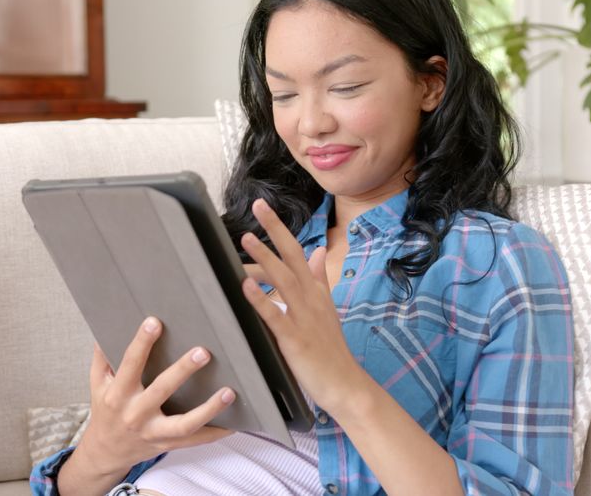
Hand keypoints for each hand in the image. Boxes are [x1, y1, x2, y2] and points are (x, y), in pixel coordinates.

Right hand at [71, 318, 235, 476]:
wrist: (105, 453)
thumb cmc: (106, 412)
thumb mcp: (97, 384)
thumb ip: (102, 357)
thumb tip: (106, 328)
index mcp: (118, 394)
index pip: (130, 364)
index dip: (141, 343)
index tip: (155, 322)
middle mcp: (135, 414)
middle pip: (161, 390)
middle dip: (182, 371)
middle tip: (203, 352)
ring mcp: (153, 432)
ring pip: (184, 423)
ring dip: (209, 408)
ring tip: (228, 392)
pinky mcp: (168, 444)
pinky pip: (195, 440)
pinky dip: (216, 433)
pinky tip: (235, 423)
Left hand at [239, 198, 367, 412]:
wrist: (345, 383)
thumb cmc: (331, 348)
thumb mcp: (327, 308)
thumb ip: (320, 279)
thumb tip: (318, 251)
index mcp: (315, 291)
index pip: (297, 252)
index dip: (280, 229)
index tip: (263, 209)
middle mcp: (311, 298)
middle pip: (291, 257)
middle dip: (275, 231)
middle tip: (258, 206)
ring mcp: (304, 318)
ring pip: (283, 281)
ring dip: (265, 258)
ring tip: (247, 239)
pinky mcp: (296, 340)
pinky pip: (276, 316)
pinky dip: (261, 300)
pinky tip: (246, 287)